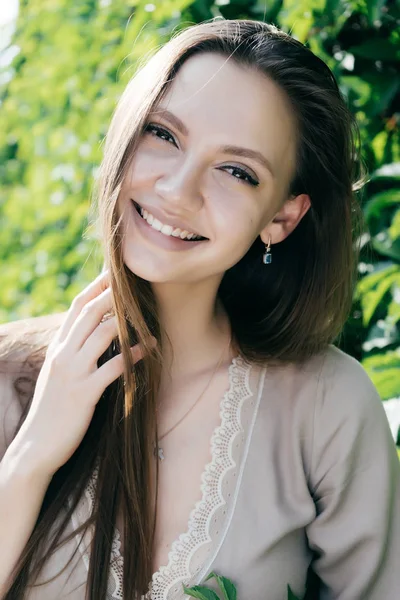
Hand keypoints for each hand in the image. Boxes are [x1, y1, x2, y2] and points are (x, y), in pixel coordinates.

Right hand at [11, 270, 153, 477]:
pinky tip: (147, 350)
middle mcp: (63, 354)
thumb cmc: (52, 411)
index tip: (114, 273)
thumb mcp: (58, 374)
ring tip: (149, 317)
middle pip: (89, 312)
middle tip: (135, 280)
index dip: (96, 287)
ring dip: (127, 323)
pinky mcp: (84, 393)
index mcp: (57, 347)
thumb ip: (73, 353)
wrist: (35, 447)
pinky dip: (132, 356)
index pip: (76, 307)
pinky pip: (112, 368)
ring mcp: (72, 372)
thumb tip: (95, 335)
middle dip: (112, 293)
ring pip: (101, 334)